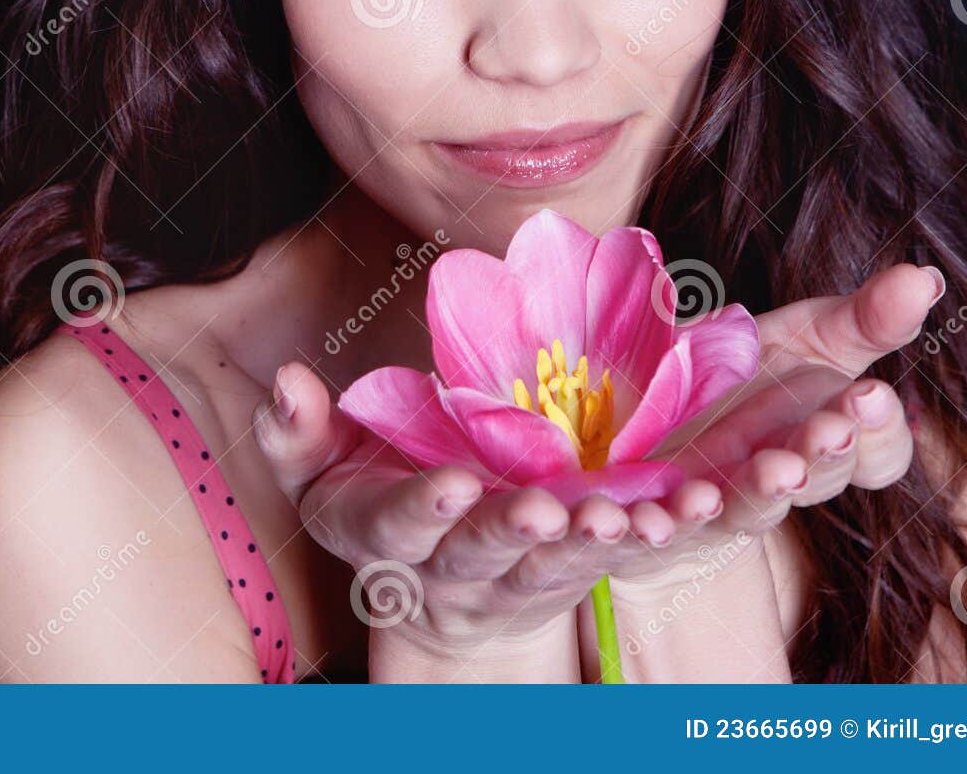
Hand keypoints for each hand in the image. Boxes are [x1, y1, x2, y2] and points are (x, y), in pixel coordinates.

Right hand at [253, 362, 660, 656]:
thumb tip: (289, 380)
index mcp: (382, 534)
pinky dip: (642, 542)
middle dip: (507, 534)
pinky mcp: (567, 577)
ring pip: (552, 569)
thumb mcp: (314, 471)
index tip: (449, 482)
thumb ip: (295, 433)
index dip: (422, 509)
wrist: (425, 586)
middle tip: (541, 511)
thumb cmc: (363, 497)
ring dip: (587, 545)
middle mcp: (447, 568)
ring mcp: (510, 579)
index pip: (397, 526)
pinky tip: (677, 514)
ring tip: (622, 519)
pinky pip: (607, 565)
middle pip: (478, 555)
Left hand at [601, 261, 938, 588]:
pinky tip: (653, 518)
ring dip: (759, 492)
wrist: (654, 419)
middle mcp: (780, 477)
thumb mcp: (801, 339)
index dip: (879, 434)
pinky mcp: (657, 515)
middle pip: (815, 479)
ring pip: (748, 507)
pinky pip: (658, 526)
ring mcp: (719, 501)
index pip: (876, 453)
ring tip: (771, 472)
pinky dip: (659, 523)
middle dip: (824, 457)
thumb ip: (861, 320)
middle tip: (828, 431)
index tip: (870, 395)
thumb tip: (922, 280)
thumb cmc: (744, 379)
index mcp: (823, 437)